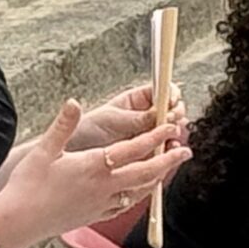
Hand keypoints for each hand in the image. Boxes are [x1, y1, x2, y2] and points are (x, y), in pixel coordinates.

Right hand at [0, 99, 188, 247]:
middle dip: (169, 160)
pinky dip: (139, 195)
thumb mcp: (44, 150)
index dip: (155, 136)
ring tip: (168, 168)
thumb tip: (74, 102)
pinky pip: (126, 205)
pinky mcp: (96, 216)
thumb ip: (63, 125)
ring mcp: (102, 204)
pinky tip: (141, 191)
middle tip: (186, 150)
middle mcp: (103, 186)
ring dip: (157, 178)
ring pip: (140, 191)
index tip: (171, 127)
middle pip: (146, 172)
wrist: (17, 223)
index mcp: (94, 166)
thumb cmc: (28, 186)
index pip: (133, 148)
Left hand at [70, 82, 189, 151]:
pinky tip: (168, 156)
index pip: (162, 90)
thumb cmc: (87, 132)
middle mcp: (145, 117)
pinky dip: (169, 154)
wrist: (72, 157)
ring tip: (173, 141)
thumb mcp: (113, 120)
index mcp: (136, 100)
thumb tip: (164, 113)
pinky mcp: (147, 156)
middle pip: (171, 111)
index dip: (171, 93)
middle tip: (172, 121)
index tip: (173, 100)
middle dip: (176, 115)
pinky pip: (164, 153)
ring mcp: (148, 136)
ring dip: (175, 135)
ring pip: (171, 133)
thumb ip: (140, 117)